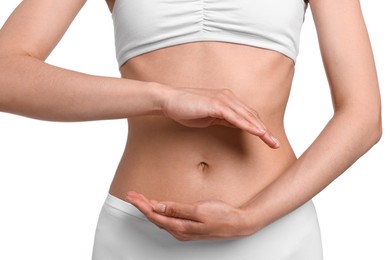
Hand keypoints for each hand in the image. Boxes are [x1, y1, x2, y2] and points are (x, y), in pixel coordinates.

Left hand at [125, 191, 253, 240]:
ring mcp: (183, 230)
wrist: (237, 224)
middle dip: (141, 205)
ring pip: (160, 219)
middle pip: (154, 217)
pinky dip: (159, 211)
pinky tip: (157, 206)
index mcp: (180, 226)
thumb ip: (177, 209)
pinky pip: (167, 220)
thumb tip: (159, 207)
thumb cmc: (221, 216)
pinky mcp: (188, 227)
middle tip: (132, 195)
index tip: (132, 196)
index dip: (141, 205)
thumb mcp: (199, 210)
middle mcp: (179, 231)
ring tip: (140, 199)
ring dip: (149, 208)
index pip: (154, 215)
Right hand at [161, 85, 278, 148]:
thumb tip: (235, 124)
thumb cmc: (186, 109)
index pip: (247, 115)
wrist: (170, 100)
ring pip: (247, 116)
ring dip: (260, 129)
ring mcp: (223, 100)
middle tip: (275, 143)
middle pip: (251, 115)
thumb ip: (223, 119)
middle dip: (264, 130)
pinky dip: (247, 125)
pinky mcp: (216, 104)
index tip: (267, 139)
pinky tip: (256, 132)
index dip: (259, 127)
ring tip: (270, 140)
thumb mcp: (209, 117)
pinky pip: (236, 117)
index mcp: (227, 100)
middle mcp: (228, 98)